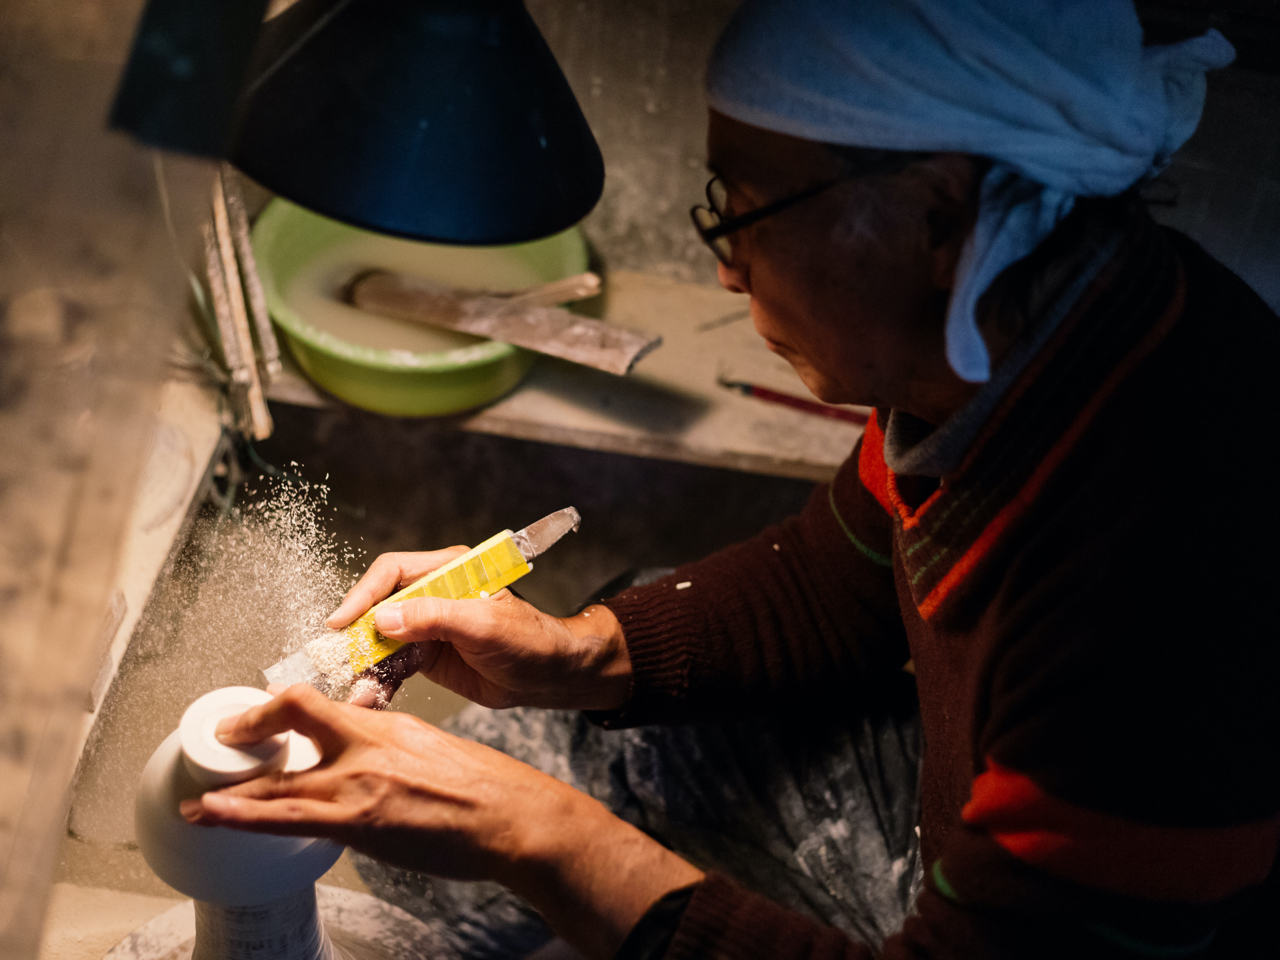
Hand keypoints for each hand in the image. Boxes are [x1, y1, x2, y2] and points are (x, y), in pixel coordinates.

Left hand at [180, 685, 701, 958]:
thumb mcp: (429, 745)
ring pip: (280, 787)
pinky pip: (295, 824)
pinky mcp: (363, 828)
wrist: (513, 817)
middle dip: (244, 735)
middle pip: (289, 723)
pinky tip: (229, 824)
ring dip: (232, 798)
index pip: (313, 702)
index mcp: (385, 724)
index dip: (274, 707)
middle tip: (216, 746)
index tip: (258, 716)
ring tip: (199, 806)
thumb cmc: (482, 786)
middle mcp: (367, 749)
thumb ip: (386, 744)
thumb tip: (356, 753)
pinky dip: (254, 822)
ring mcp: (361, 789)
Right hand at [327, 550, 631, 711]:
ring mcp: (426, 627)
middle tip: (334, 660)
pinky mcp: (426, 656)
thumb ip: (436, 618)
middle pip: (377, 607)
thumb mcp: (484, 625)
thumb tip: (384, 619)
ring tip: (353, 689)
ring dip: (364, 665)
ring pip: (379, 641)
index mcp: (449, 571)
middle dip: (355, 635)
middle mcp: (432, 594)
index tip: (342, 622)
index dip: (363, 594)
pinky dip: (379, 683)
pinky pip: (392, 667)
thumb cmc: (530, 640)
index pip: (392, 572)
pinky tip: (369, 699)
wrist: (550, 676)